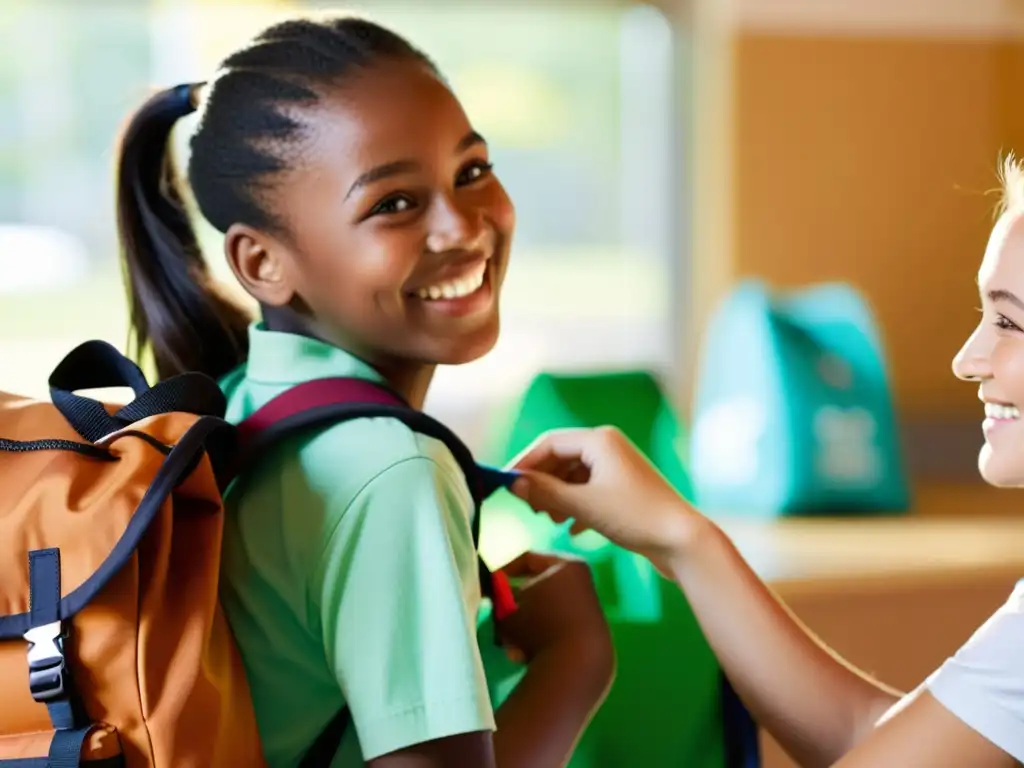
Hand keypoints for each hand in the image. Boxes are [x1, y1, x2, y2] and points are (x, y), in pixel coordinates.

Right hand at [497, 552, 613, 677]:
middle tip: (499, 615)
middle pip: (540, 585)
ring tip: (510, 643)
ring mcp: (589, 607)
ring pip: (548, 611)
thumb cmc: (539, 628)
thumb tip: (497, 599)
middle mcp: (581, 581)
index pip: (529, 558)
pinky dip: (542, 638)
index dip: (505, 570)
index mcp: (565, 565)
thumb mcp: (508, 612)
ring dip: (526, 625)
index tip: (491, 584)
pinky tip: (527, 655)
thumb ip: (499, 601)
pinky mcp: (592, 632)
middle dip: (516, 603)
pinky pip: (559, 628)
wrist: (578, 663)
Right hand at [508, 427, 701, 571]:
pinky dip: (576, 505)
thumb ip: (545, 493)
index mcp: (599, 440)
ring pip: (575, 476)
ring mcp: (619, 468)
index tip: (506, 484)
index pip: (550, 442)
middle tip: (527, 507)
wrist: (682, 540)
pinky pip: (590, 490)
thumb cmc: (635, 516)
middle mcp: (609, 447)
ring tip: (549, 519)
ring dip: (558, 496)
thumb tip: (513, 484)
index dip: (525, 463)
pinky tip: (571, 528)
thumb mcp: (583, 505)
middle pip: (562, 458)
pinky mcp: (626, 489)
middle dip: (542, 482)